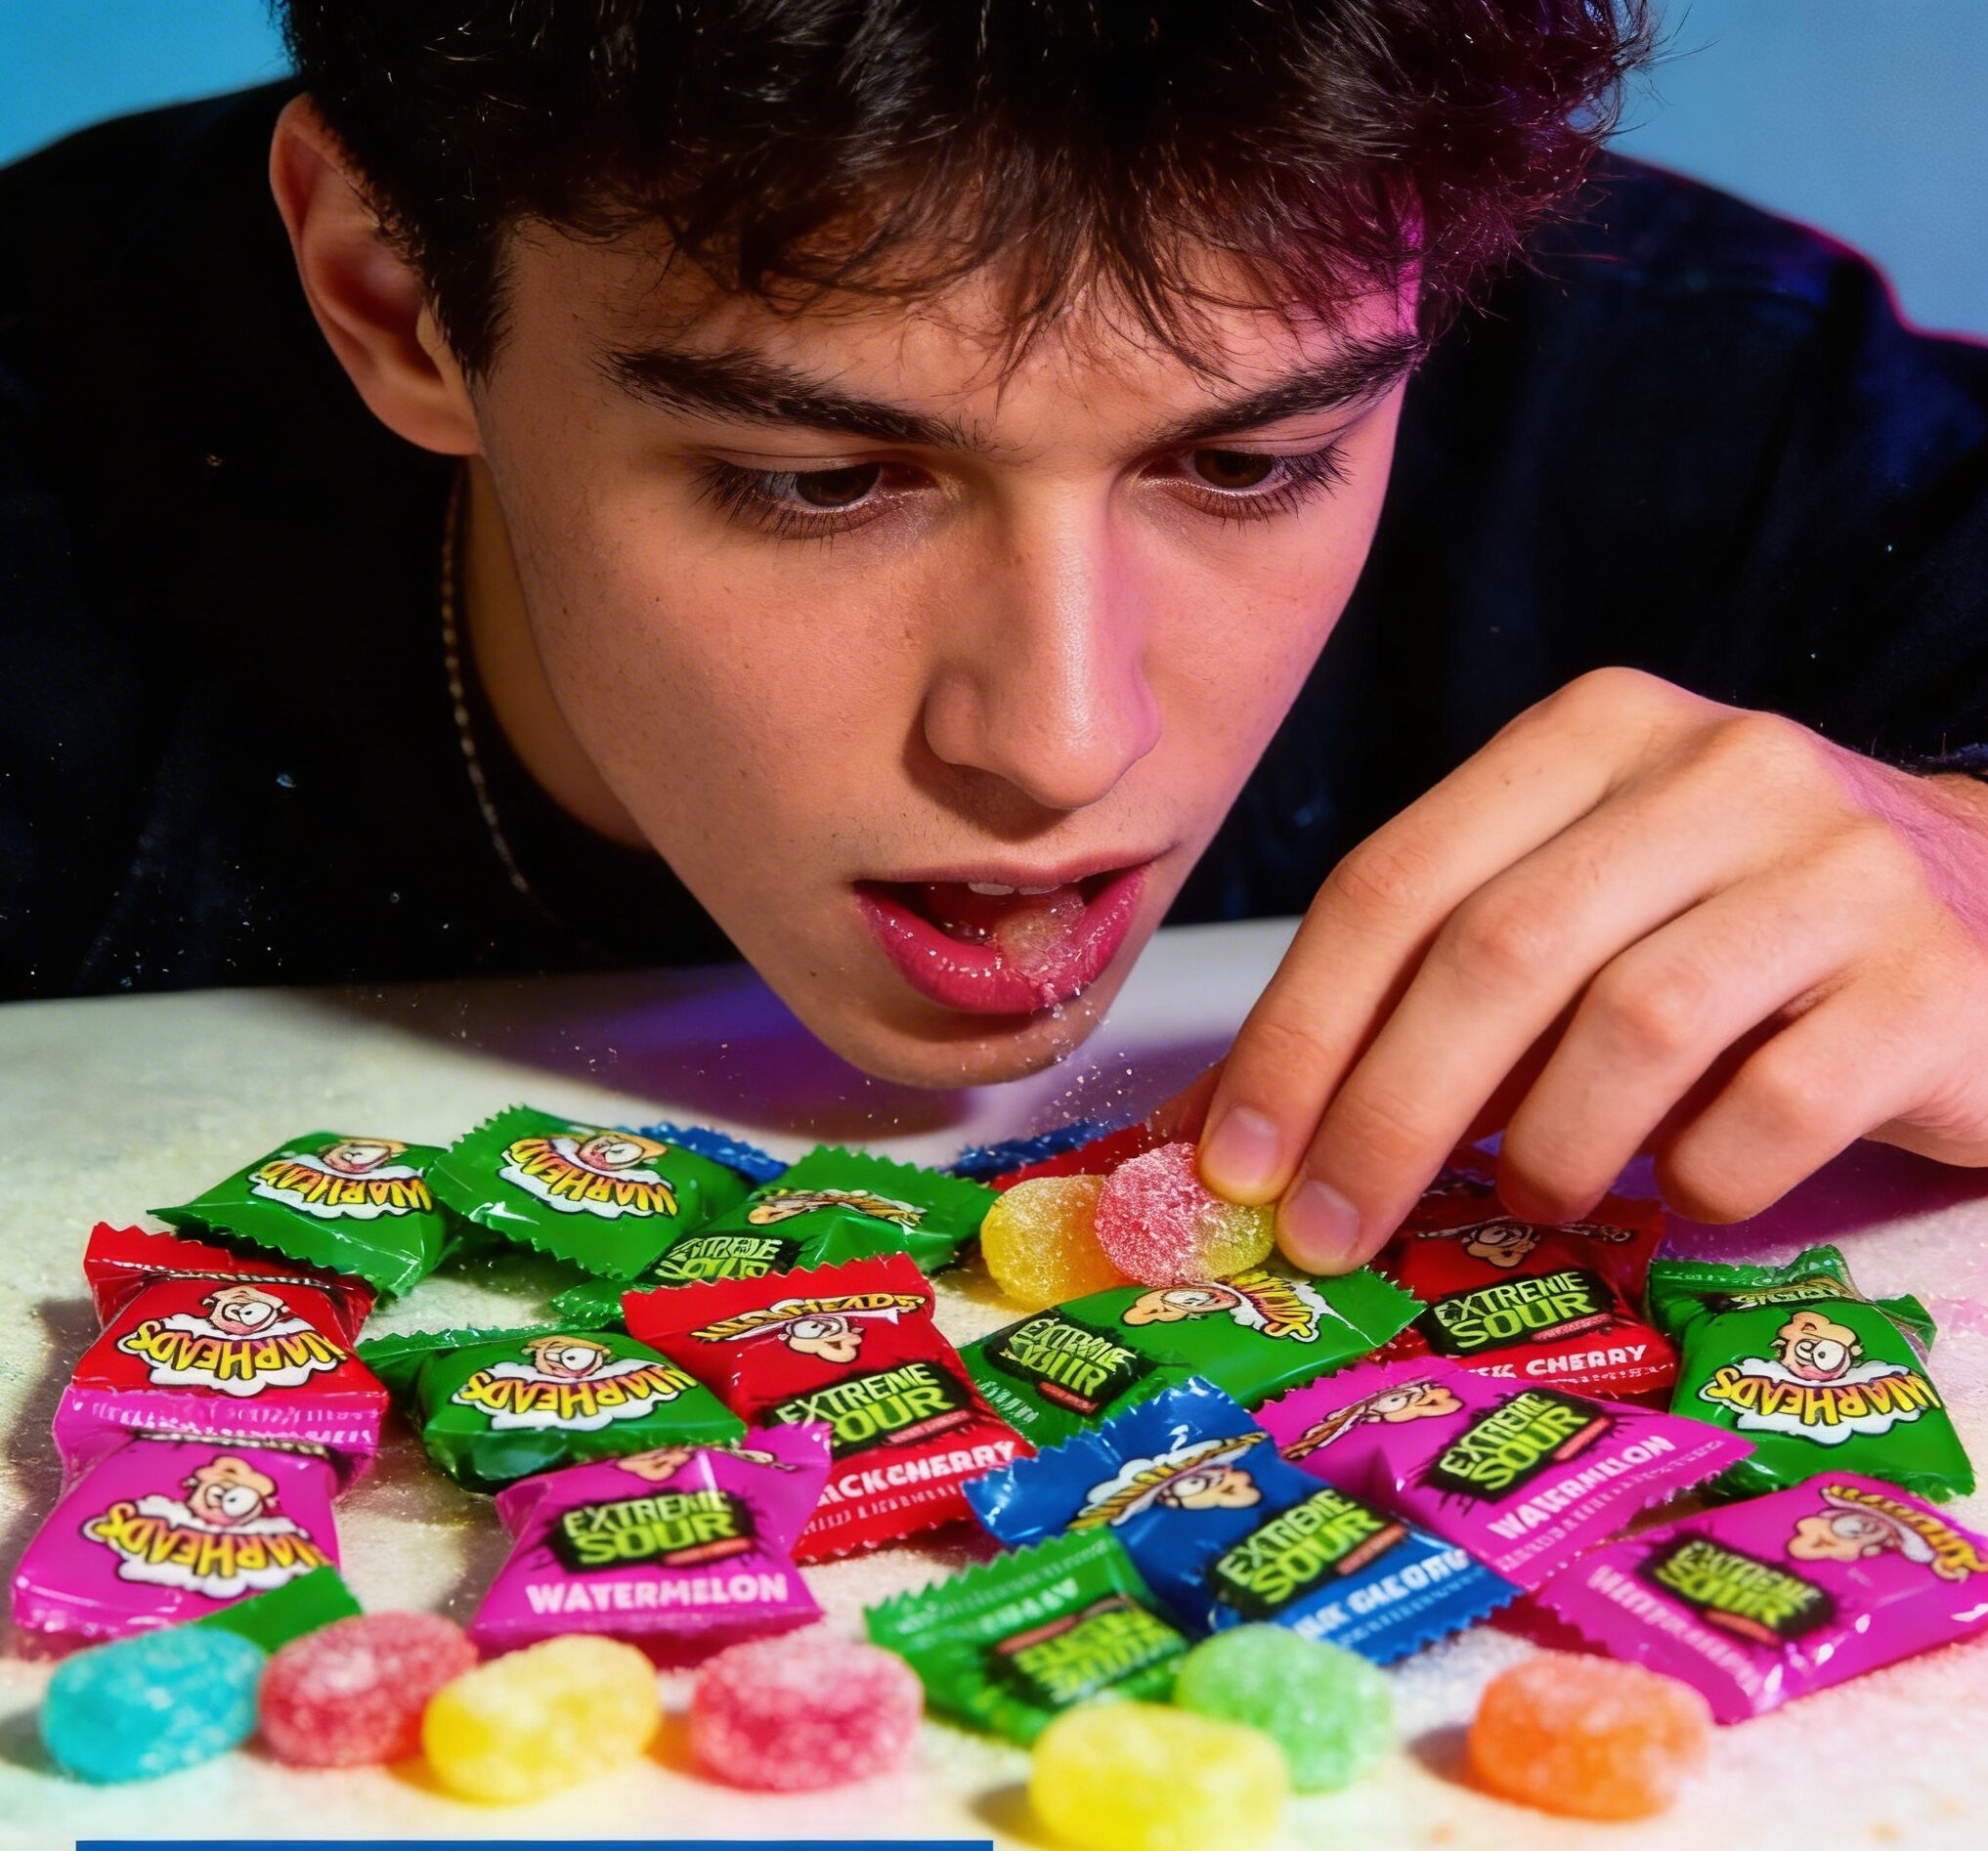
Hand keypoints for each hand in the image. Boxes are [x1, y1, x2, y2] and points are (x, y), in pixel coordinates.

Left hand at [1170, 667, 1987, 1271]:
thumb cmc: (1735, 936)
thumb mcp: (1571, 928)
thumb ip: (1417, 1001)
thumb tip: (1223, 1132)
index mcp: (1590, 735)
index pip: (1394, 880)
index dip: (1296, 1031)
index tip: (1231, 1162)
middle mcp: (1715, 769)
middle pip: (1495, 952)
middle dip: (1382, 1115)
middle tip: (1325, 1236)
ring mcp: (1838, 868)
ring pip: (1631, 1027)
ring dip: (1547, 1150)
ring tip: (1534, 1199)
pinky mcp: (1933, 984)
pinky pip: (1769, 1111)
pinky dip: (1697, 1177)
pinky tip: (1684, 1184)